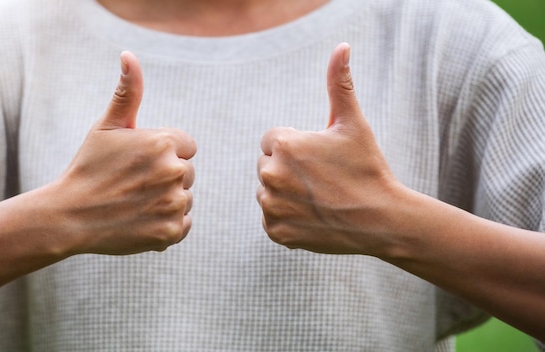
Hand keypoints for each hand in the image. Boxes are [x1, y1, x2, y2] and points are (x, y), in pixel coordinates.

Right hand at [50, 51, 196, 254]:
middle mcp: (174, 171)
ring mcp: (174, 204)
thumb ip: (127, 92)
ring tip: (134, 203)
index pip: (186, 146)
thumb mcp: (106, 126)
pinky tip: (140, 220)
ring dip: (166, 201)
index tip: (138, 162)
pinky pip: (183, 224)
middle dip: (165, 176)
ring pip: (185, 198)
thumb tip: (129, 55)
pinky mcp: (171, 232)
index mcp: (163, 142)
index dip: (162, 153)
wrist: (69, 216)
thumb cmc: (88, 167)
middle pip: (188, 172)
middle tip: (132, 184)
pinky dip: (166, 225)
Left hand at [257, 43, 402, 255]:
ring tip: (318, 198)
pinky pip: (272, 219)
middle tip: (322, 180)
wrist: (382, 219)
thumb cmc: (367, 168)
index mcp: (283, 145)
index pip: (272, 141)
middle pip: (268, 165)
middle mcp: (270, 174)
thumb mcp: (353, 123)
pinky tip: (314, 216)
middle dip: (289, 169)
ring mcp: (271, 206)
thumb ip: (339, 84)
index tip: (319, 159)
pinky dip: (288, 218)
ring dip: (286, 194)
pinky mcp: (276, 232)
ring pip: (268, 192)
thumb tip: (342, 47)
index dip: (297, 148)